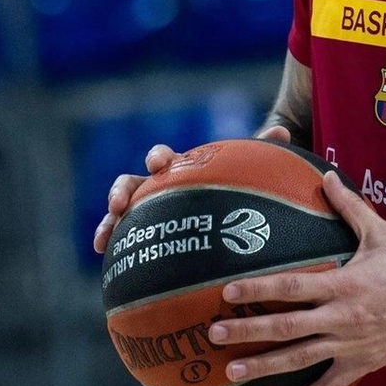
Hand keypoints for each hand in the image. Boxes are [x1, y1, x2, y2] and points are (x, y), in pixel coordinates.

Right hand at [91, 126, 291, 253]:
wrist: (223, 218)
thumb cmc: (233, 192)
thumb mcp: (246, 175)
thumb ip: (259, 155)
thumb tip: (283, 133)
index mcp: (179, 170)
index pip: (164, 157)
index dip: (157, 158)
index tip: (158, 165)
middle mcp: (158, 188)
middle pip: (132, 182)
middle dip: (121, 189)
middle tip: (120, 202)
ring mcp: (146, 212)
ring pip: (120, 211)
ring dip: (108, 219)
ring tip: (104, 237)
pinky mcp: (143, 235)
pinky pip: (122, 238)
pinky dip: (109, 241)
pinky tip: (102, 253)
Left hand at [206, 170, 385, 385]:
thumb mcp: (381, 232)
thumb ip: (348, 205)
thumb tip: (325, 174)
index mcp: (344, 284)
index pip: (292, 286)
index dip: (258, 289)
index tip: (227, 292)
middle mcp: (343, 318)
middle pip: (287, 327)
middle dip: (247, 331)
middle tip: (213, 334)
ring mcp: (351, 345)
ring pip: (300, 360)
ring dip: (264, 367)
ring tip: (231, 373)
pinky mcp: (362, 365)